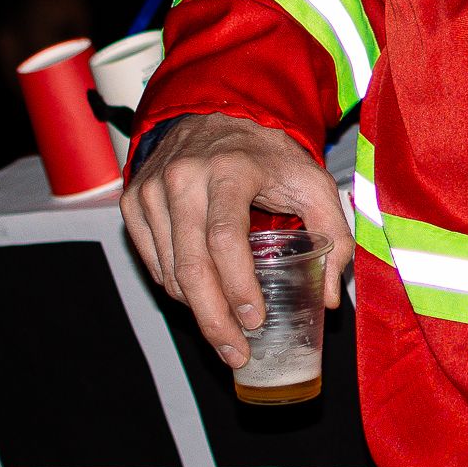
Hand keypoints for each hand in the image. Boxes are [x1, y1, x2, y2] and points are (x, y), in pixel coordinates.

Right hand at [121, 114, 348, 365]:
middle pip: (191, 264)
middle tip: (235, 353)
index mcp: (231, 170)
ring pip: (169, 269)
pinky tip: (201, 298)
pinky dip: (175, 288)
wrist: (217, 113)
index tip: (256, 321)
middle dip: (213, 319)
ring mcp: (153, 188)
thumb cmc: (269, 156)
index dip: (237, 287)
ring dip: (197, 310)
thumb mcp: (313, 183)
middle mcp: (184, 176)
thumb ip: (333, 235)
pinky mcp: (134, 199)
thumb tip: (328, 297)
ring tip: (226, 332)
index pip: (225, 238)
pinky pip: (153, 261)